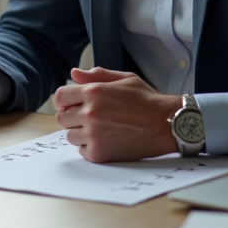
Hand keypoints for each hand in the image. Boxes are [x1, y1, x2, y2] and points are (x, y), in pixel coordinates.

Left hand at [52, 66, 180, 161]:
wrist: (168, 124)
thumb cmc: (148, 100)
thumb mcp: (125, 79)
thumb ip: (97, 75)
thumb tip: (74, 74)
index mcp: (93, 92)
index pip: (60, 97)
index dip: (65, 101)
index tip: (72, 104)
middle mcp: (90, 113)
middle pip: (62, 117)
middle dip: (73, 116)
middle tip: (91, 118)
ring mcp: (94, 134)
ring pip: (70, 136)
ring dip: (81, 133)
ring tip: (101, 129)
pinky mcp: (100, 153)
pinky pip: (82, 151)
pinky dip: (90, 147)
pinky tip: (106, 140)